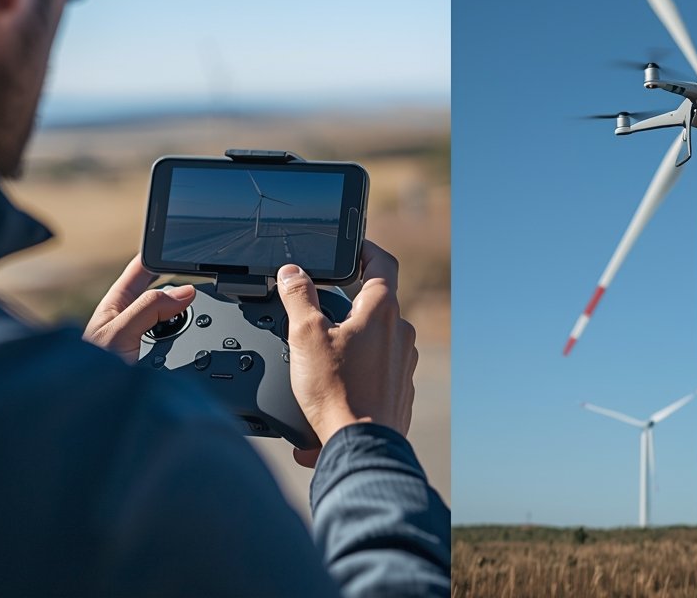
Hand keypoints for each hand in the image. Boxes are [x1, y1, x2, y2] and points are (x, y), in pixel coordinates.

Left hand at [84, 255, 194, 362]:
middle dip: (182, 285)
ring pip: (174, 317)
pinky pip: (179, 339)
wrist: (92, 412)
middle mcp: (132, 318)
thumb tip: (186, 292)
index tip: (182, 247)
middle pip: (164, 291)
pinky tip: (196, 337)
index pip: (142, 268)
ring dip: (187, 314)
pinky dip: (189, 336)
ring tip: (201, 305)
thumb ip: (150, 309)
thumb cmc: (88, 372)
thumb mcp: (120, 333)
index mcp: (117, 303)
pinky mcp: (156, 357)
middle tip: (203, 278)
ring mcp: (145, 338)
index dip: (160, 254)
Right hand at [277, 241, 417, 467]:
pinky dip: (353, 378)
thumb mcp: (306, 336)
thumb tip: (292, 272)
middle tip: (319, 313)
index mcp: (382, 311)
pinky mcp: (400, 391)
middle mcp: (401, 333)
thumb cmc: (339, 392)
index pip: (382, 262)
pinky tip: (326, 396)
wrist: (362, 447)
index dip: (365, 248)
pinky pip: (375, 374)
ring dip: (347, 347)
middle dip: (347, 307)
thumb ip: (299, 297)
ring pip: (374, 341)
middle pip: (375, 305)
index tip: (352, 248)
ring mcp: (403, 363)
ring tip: (316, 365)